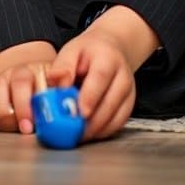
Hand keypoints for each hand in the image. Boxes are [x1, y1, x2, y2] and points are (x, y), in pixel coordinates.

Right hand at [0, 40, 56, 133]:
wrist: (26, 71)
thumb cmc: (45, 91)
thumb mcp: (58, 92)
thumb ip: (63, 101)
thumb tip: (72, 117)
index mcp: (42, 73)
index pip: (42, 83)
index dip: (42, 102)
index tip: (41, 118)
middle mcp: (21, 72)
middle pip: (19, 84)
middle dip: (22, 108)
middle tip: (26, 128)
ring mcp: (2, 78)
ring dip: (1, 110)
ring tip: (6, 128)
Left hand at [46, 7, 157, 140]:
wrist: (110, 50)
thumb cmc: (88, 52)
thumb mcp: (72, 50)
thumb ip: (63, 67)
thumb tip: (55, 83)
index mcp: (108, 58)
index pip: (101, 78)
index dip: (90, 97)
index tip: (79, 112)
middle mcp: (123, 76)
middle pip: (110, 102)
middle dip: (91, 120)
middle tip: (72, 130)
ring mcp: (129, 92)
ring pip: (116, 117)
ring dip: (96, 129)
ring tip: (76, 134)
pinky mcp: (129, 106)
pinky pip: (118, 124)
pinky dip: (103, 131)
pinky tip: (88, 133)